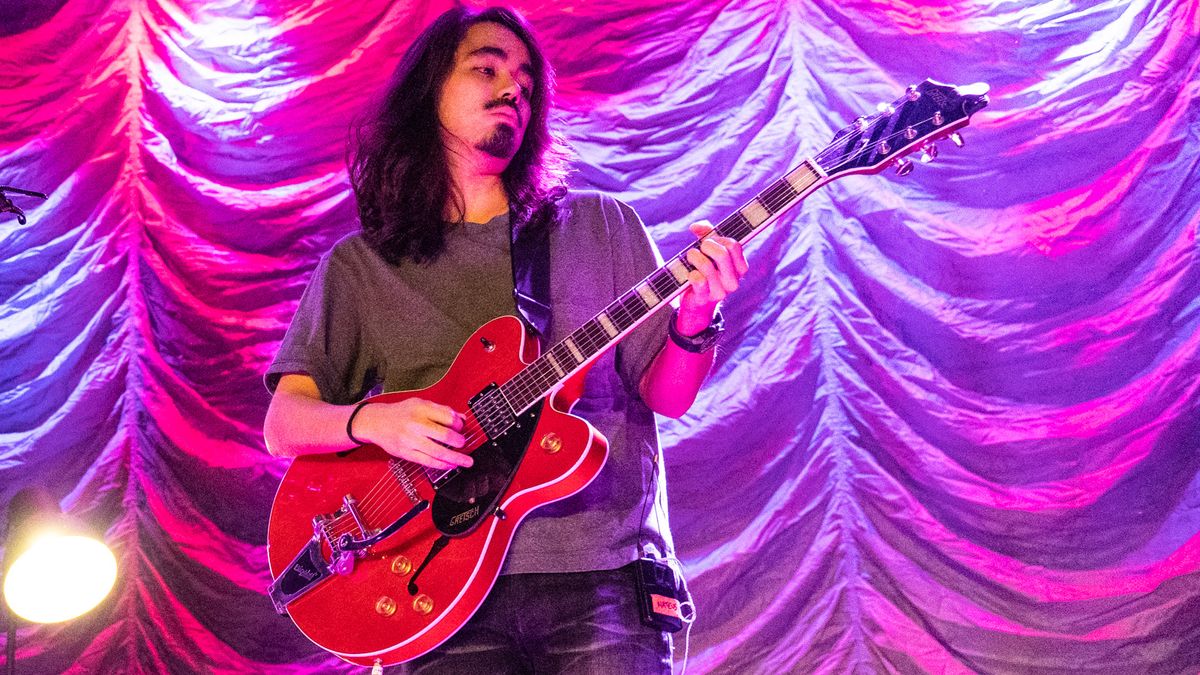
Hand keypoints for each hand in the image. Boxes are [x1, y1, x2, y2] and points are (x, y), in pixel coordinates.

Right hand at [353, 398, 472, 470]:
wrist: (376, 422)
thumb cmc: (401, 413)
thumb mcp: (420, 404)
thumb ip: (441, 411)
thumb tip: (462, 419)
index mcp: (421, 409)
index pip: (447, 417)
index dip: (458, 424)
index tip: (461, 427)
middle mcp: (415, 424)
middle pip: (444, 435)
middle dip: (458, 441)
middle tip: (463, 443)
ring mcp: (410, 440)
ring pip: (437, 451)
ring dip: (455, 458)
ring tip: (466, 461)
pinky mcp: (406, 453)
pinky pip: (427, 461)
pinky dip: (441, 465)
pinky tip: (450, 465)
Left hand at [677, 221, 748, 332]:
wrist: (695, 300)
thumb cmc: (705, 270)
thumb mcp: (708, 250)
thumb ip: (706, 233)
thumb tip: (695, 226)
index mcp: (740, 268)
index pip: (734, 245)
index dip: (718, 239)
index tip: (710, 240)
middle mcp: (734, 281)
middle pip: (722, 254)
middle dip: (706, 246)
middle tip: (698, 249)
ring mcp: (720, 292)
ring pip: (707, 266)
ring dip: (694, 257)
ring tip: (690, 258)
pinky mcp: (704, 299)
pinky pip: (698, 280)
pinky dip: (691, 273)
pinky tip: (690, 274)